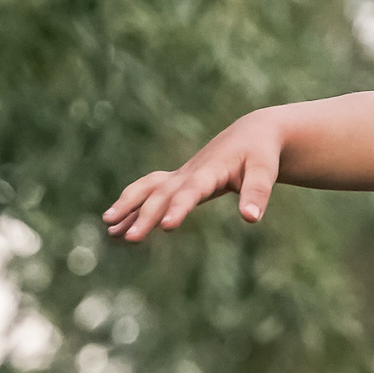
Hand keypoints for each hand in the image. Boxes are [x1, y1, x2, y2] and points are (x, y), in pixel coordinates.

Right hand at [103, 111, 284, 241]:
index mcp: (209, 171)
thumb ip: (257, 193)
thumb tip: (251, 218)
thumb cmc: (260, 154)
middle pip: (162, 194)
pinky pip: (150, 191)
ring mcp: (180, 175)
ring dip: (128, 206)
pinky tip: (118, 225)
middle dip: (144, 215)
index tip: (165, 226)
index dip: (178, 208)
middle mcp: (189, 173)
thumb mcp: (264, 171)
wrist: (251, 134)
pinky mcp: (178, 180)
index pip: (191, 192)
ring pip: (148, 189)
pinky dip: (133, 206)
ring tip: (109, 226)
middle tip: (128, 238)